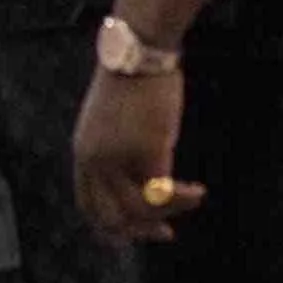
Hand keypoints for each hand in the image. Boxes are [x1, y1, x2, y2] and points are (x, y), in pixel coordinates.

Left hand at [73, 66, 205, 242]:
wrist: (140, 49)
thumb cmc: (133, 78)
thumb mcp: (115, 123)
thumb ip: (119, 153)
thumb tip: (144, 181)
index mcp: (83, 152)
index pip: (88, 205)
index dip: (111, 227)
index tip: (136, 233)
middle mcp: (93, 159)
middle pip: (109, 217)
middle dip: (138, 232)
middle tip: (165, 233)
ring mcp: (117, 157)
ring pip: (138, 209)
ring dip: (168, 212)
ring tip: (193, 200)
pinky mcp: (145, 150)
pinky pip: (162, 192)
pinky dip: (182, 198)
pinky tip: (198, 191)